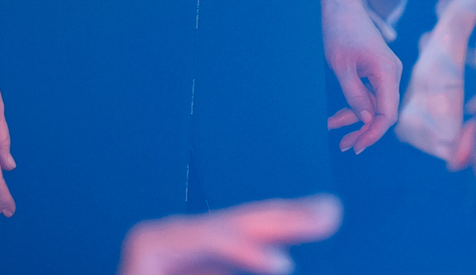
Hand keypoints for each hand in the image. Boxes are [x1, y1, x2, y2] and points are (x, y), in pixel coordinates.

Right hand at [119, 195, 341, 274]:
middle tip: (331, 211)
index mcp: (195, 259)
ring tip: (316, 227)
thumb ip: (244, 264)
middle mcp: (174, 245)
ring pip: (223, 232)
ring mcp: (155, 244)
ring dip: (272, 231)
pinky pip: (202, 246)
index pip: (245, 233)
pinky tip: (280, 265)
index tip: (328, 212)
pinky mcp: (144, 251)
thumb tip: (284, 259)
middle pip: (238, 226)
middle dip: (287, 218)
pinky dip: (242, 255)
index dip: (287, 221)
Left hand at [319, 0, 400, 152]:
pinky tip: (337, 115)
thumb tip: (366, 120)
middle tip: (343, 145)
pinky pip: (369, 93)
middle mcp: (391, 72)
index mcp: (387, 71)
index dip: (373, 133)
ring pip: (374, 104)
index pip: (388, 113)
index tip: (357, 146)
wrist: (339, 2)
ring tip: (331, 126)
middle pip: (382, 111)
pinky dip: (354, 104)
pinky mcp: (376, 69)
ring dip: (354, 118)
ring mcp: (384, 71)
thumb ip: (354, 95)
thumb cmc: (339, 30)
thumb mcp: (341, 66)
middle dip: (362, 129)